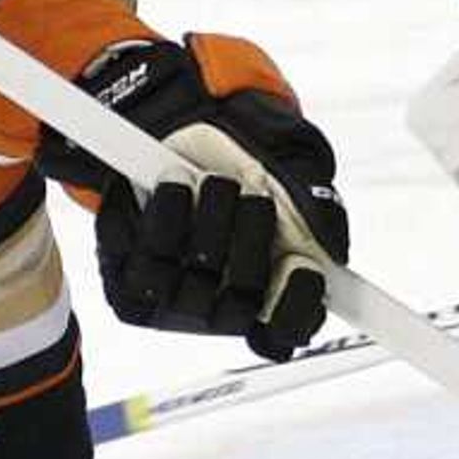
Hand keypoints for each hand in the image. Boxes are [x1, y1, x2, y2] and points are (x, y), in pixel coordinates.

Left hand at [49, 33, 346, 357]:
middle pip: (238, 308)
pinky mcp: (128, 280)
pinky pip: (145, 260)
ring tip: (212, 181)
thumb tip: (330, 254)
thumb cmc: (243, 161)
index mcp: (269, 293)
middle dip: (251, 241)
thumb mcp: (297, 174)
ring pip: (191, 286)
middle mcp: (221, 307)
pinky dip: (167, 210)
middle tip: (254, 196)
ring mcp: (173, 299)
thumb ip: (322, 215)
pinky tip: (175, 182)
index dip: (294, 308)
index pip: (285, 331)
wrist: (183, 127)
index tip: (301, 265)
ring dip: (210, 220)